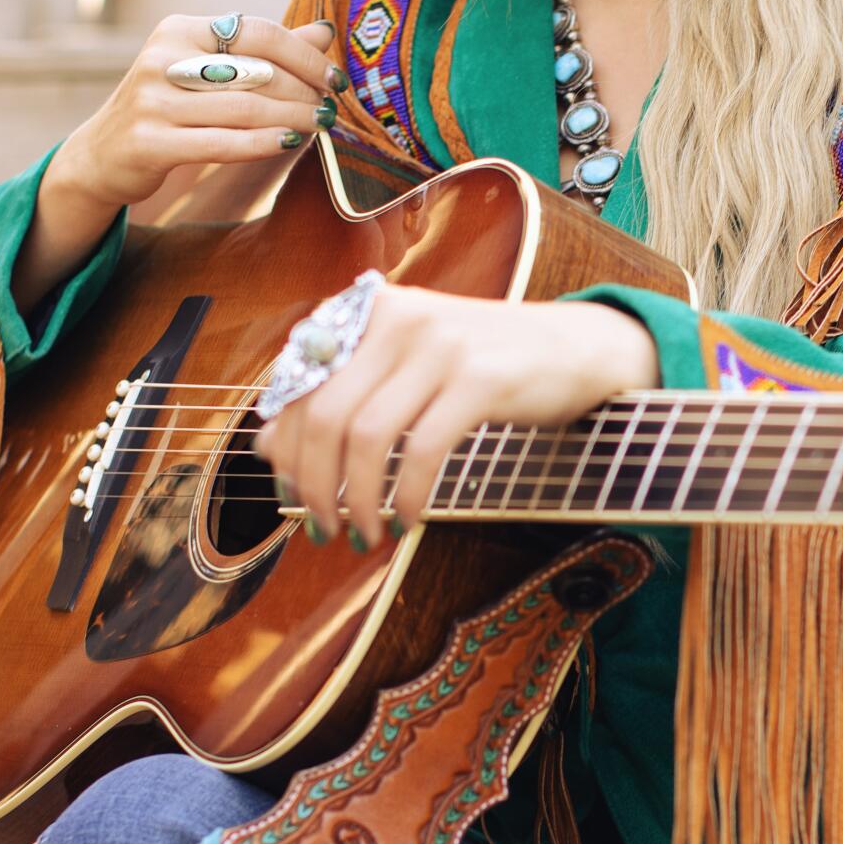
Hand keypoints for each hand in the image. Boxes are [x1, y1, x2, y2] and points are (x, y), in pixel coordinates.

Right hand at [14, 15, 345, 310]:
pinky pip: (222, 142)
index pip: (257, 30)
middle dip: (304, 90)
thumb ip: (264, 52)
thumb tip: (325, 31)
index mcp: (179, 31)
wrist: (101, 155)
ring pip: (244, 108)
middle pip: (256, 71)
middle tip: (332, 108)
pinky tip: (291, 142)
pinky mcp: (149, 142)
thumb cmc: (168, 108)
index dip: (304, 54)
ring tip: (321, 125)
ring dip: (294, 117)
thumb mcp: (209, 71)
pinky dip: (264, 142)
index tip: (336, 77)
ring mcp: (153, 101)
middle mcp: (163, 58)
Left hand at [257, 285, 659, 547]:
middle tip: (323, 527)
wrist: (579, 347)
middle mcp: (397, 317)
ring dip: (357, 499)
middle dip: (313, 483)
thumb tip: (263, 447)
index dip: (284, 448)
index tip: (289, 494)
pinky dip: (405, 496)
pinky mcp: (480, 379)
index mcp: (368, 309)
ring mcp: (439, 345)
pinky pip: (422, 450)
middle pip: (323, 413)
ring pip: (366, 436)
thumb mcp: (406, 364)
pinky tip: (408, 520)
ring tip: (364, 533)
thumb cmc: (484, 364)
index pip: (298, 383)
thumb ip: (341, 392)